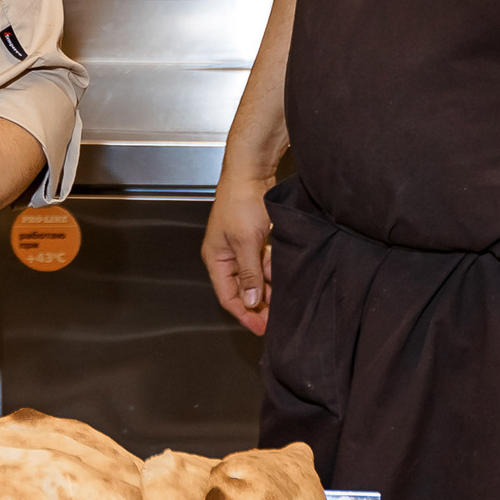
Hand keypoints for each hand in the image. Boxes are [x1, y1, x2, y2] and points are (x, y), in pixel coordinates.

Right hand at [200, 170, 272, 335]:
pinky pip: (261, 263)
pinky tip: (283, 275)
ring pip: (253, 277)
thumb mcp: (246, 242)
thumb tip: (252, 301)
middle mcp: (226, 255)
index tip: (261, 327)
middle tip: (276, 318)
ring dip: (267, 287)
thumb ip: (249, 274)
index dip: (244, 313)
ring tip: (283, 297)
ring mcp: (240, 247)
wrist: (251, 172)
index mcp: (216, 258)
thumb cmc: (240, 200)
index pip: (227, 296)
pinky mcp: (253, 238)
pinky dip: (271, 271)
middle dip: (257, 303)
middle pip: (241, 288)